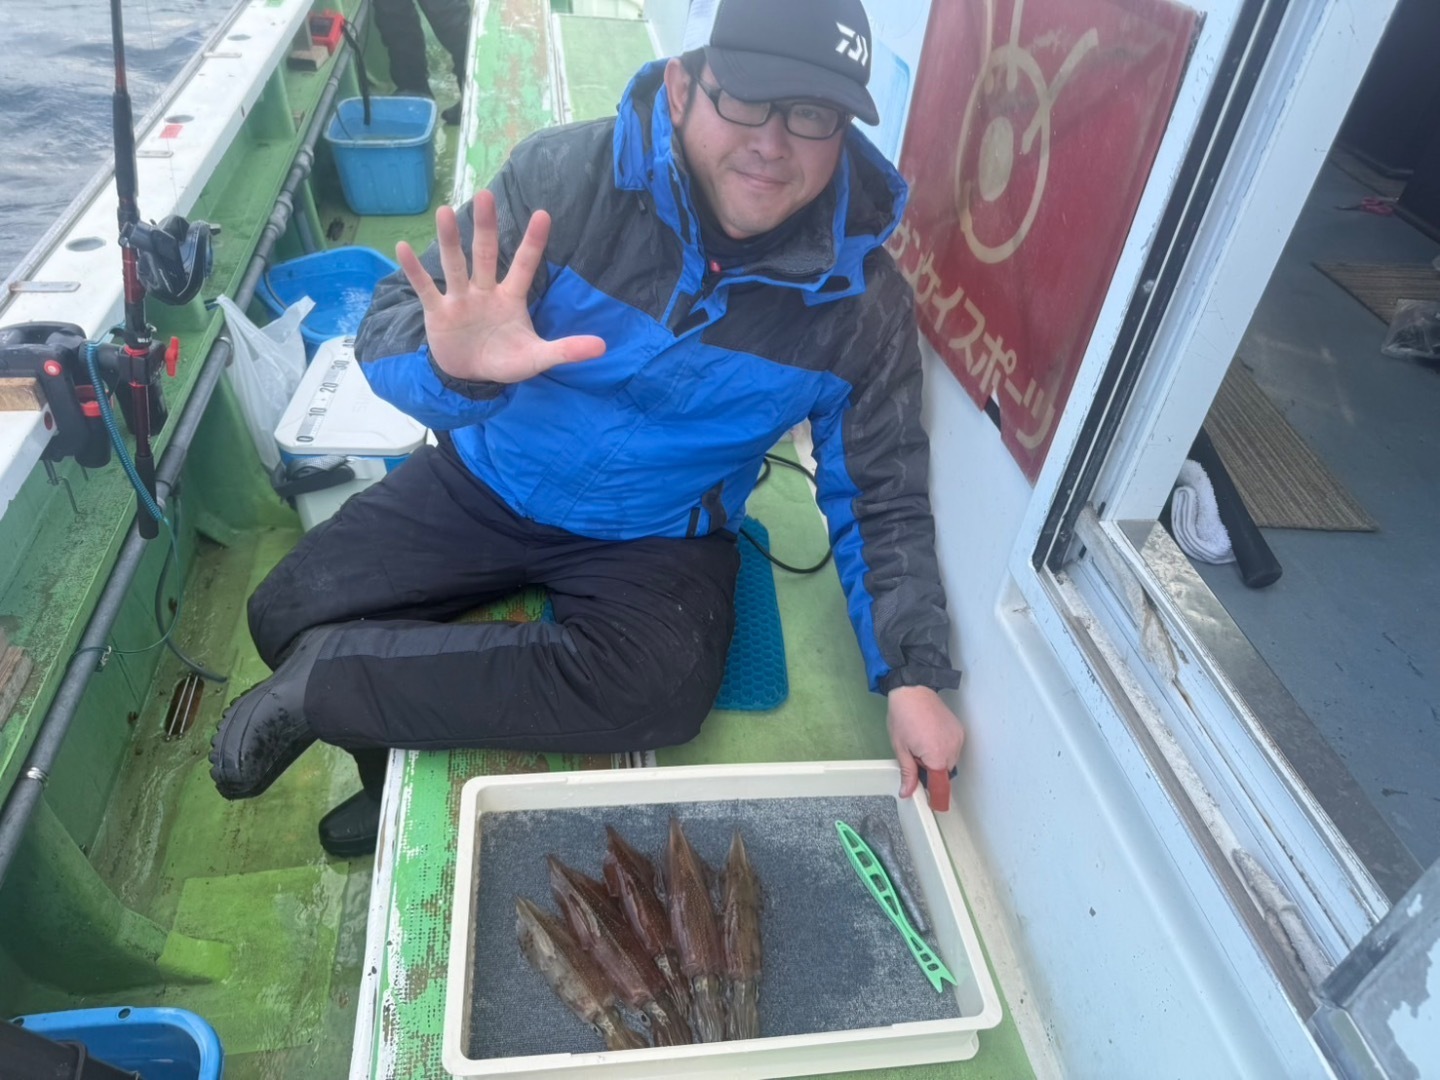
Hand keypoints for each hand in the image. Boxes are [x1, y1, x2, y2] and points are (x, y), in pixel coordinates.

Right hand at [395, 189, 605, 382]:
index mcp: (511, 297)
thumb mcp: (537, 358)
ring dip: (449, 240)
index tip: (544, 214)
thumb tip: (603, 347)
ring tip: (443, 212)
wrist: (471, 377)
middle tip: (485, 195)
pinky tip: (403, 247)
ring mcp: (460, 299)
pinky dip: (414, 270)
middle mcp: (485, 291)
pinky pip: (425, 288)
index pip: (526, 266)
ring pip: (455, 264)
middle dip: (486, 227)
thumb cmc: (505, 361)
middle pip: (486, 254)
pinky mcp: (438, 313)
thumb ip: (566, 350)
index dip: (534, 243)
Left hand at [886, 686, 965, 800]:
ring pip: (950, 759)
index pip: (941, 784)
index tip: (932, 799)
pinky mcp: (960, 729)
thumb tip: (907, 793)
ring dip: (938, 758)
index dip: (935, 793)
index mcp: (937, 756)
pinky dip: (944, 747)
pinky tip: (931, 735)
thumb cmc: (902, 717)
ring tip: (922, 741)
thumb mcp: (901, 748)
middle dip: (932, 769)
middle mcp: (952, 748)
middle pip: (945, 771)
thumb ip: (908, 773)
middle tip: (916, 755)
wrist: (913, 689)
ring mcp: (958, 738)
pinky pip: (954, 747)